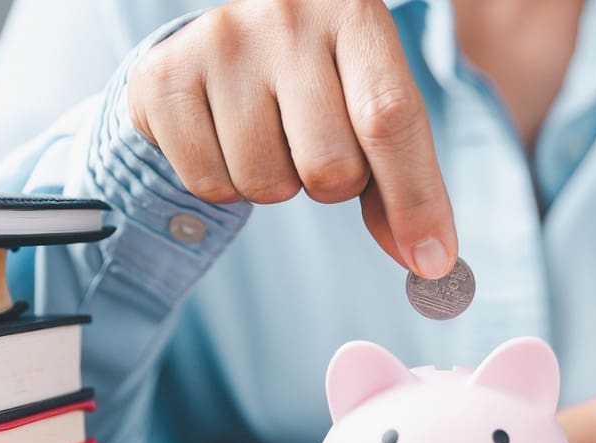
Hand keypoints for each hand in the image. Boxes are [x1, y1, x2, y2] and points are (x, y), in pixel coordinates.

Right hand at [127, 0, 457, 278]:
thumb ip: (404, 181)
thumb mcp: (371, 105)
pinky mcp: (163, 77)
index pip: (390, 119)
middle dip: (332, 184)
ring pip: (267, 184)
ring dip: (276, 184)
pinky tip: (224, 136)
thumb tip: (429, 263)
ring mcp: (220, 42)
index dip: (415, 200)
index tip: (433, 264)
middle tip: (315, 144)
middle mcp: (286, 15)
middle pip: (330, 168)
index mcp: (354, 12)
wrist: (228, 37)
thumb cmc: (320, 80)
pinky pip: (210, 185)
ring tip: (268, 133)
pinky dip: (224, 184)